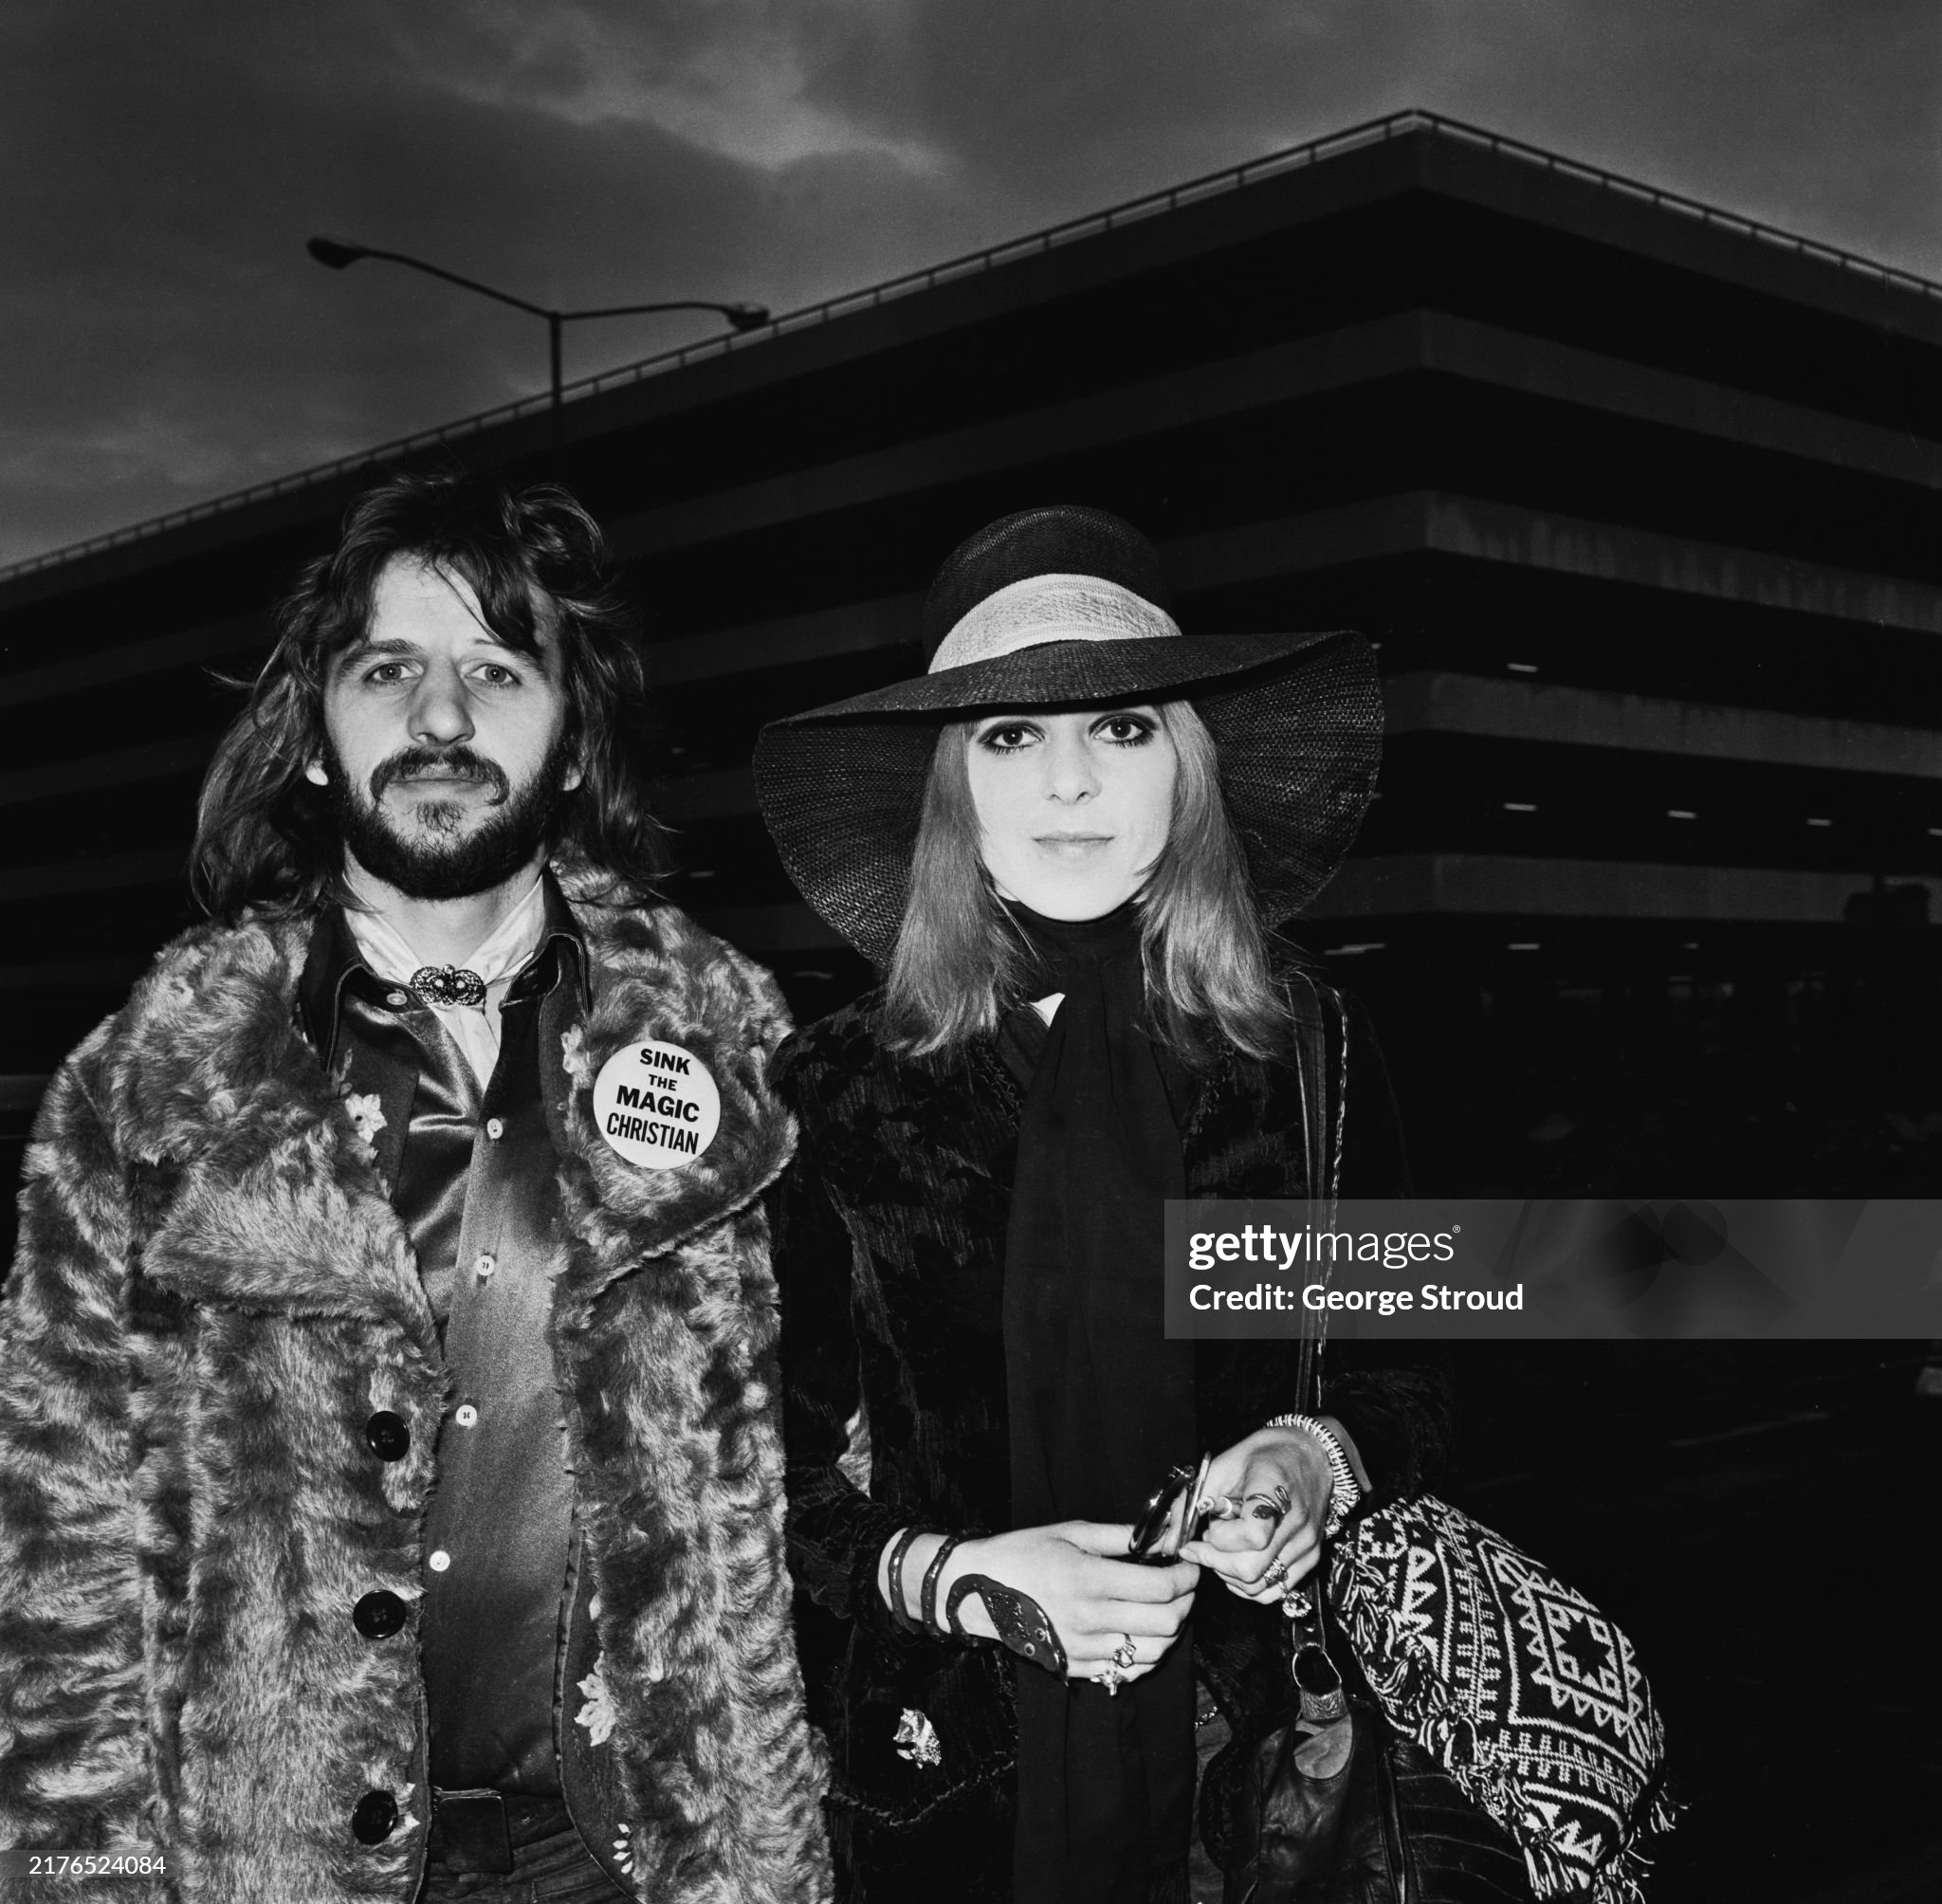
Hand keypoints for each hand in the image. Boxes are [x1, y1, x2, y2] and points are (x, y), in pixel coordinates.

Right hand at [938, 1521, 1198, 1684]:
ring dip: (1171, 1630)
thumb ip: (1122, 1535)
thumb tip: (1166, 1534)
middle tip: (1184, 1585)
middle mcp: (1089, 1619)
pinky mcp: (1076, 1667)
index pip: (1160, 1588)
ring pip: (1154, 1652)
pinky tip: (1144, 1632)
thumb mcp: (1071, 1532)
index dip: (1187, 1576)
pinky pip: (1129, 1670)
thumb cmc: (1024, 1553)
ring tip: (1166, 1608)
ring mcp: (1083, 1649)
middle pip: (1165, 1623)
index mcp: (1088, 1579)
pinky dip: (1148, 1654)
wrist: (978, 1591)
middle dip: (1186, 1601)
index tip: (1190, 1564)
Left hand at [1179, 1425, 1334, 1603]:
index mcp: (1275, 1490)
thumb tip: (1167, 1540)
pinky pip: (1277, 1591)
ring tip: (1223, 1551)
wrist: (1312, 1454)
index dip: (1219, 1542)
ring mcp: (1307, 1544)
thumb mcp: (1224, 1465)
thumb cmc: (1265, 1456)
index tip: (1200, 1535)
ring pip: (1261, 1587)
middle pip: (1251, 1569)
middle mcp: (1296, 1523)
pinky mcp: (1311, 1558)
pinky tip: (1239, 1563)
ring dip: (1230, 1576)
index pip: (1252, 1535)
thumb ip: (1195, 1501)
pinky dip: (1251, 1586)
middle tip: (1206, 1544)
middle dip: (1215, 1563)